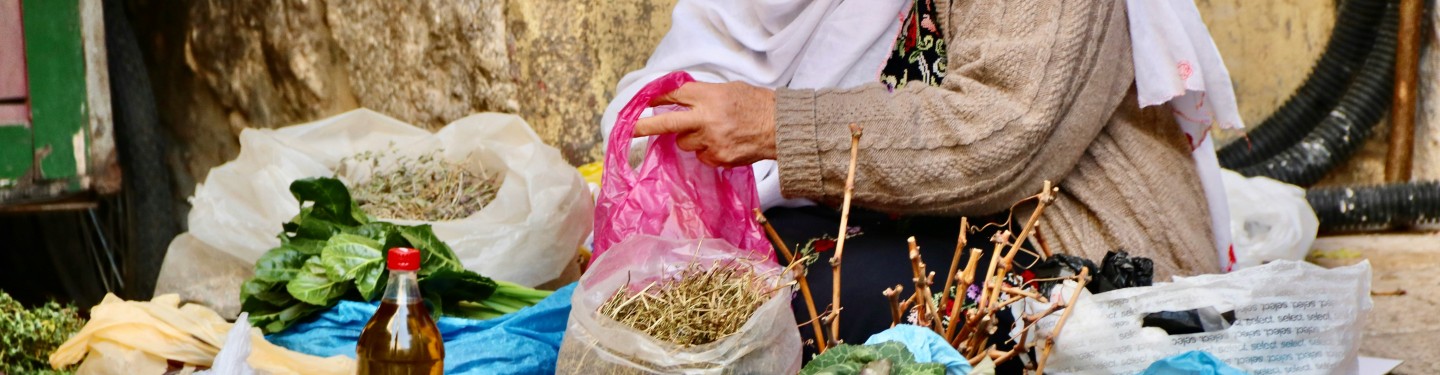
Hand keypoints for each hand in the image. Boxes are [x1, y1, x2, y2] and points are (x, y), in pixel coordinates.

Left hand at [633, 81, 776, 166]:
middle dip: (644, 127)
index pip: (673, 95)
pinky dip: (707, 152)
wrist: (780, 127)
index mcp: (709, 96)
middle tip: (628, 130)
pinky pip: (701, 156)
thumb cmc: (755, 104)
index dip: (655, 98)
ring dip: (691, 139)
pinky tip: (724, 144)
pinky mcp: (718, 158)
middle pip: (667, 123)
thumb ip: (703, 96)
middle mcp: (706, 118)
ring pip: (684, 143)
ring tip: (712, 132)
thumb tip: (678, 101)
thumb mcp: (728, 90)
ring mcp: (711, 141)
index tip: (641, 102)